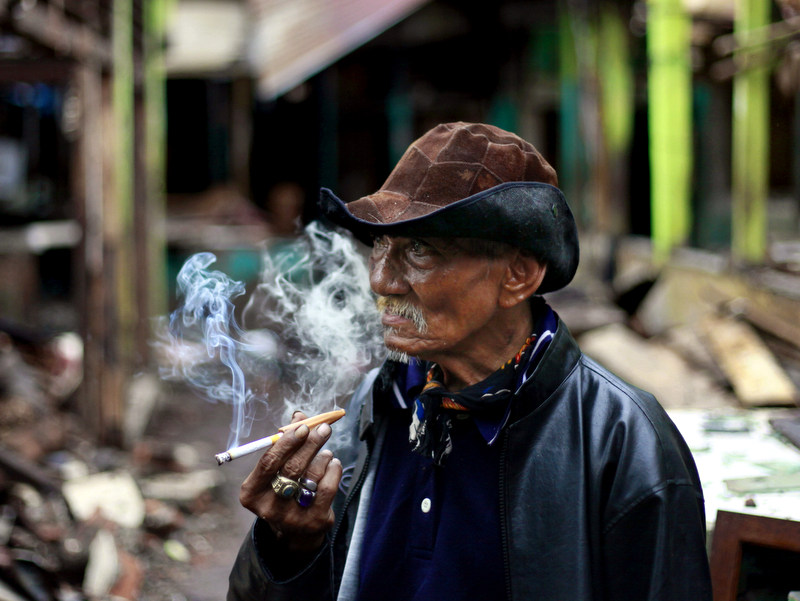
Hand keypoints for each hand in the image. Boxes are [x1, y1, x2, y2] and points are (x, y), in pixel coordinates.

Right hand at [239, 411, 342, 554]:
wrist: (295, 532)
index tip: (303, 426)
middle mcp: (268, 508)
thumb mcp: (277, 469)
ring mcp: (292, 518)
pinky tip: (332, 463)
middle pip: (292, 467)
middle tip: (324, 429)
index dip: (287, 442)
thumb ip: (286, 441)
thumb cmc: (283, 488)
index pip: (269, 462)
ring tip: (325, 452)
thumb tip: (299, 415)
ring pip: (312, 476)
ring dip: (322, 457)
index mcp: (251, 493)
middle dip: (311, 443)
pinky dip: (333, 469)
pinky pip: (328, 487)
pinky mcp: (314, 522)